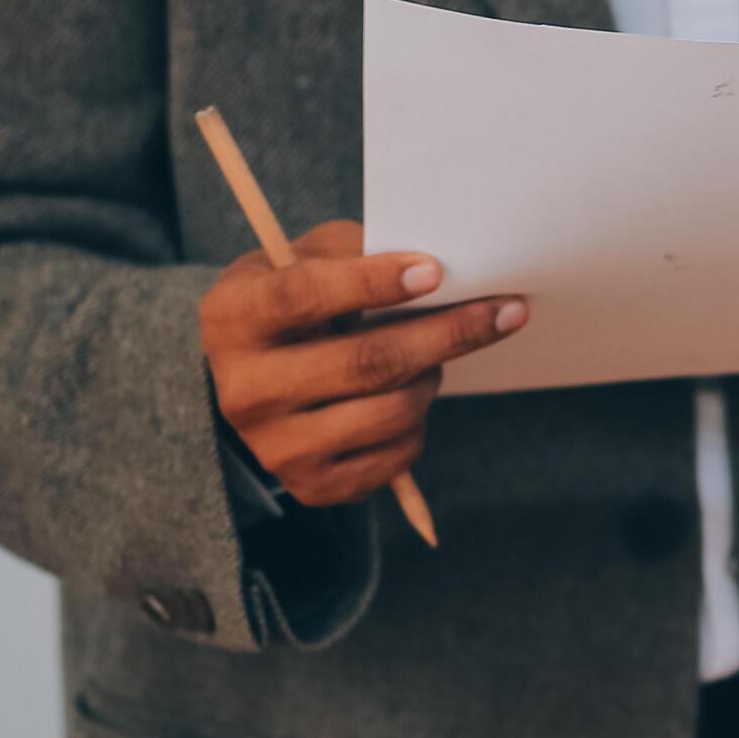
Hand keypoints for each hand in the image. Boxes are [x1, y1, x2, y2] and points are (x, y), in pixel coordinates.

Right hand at [201, 221, 525, 506]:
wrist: (261, 378)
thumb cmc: (297, 301)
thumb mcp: (306, 259)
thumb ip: (357, 252)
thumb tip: (436, 269)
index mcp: (233, 319)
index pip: (306, 296)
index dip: (374, 282)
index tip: (436, 271)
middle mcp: (244, 390)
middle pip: (366, 362)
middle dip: (448, 333)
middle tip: (506, 310)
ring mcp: (275, 446)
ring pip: (391, 411)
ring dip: (431, 377)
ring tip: (430, 358)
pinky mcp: (311, 485)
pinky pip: (397, 455)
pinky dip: (420, 423)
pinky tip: (407, 397)